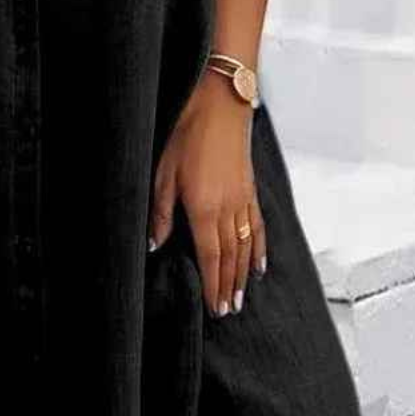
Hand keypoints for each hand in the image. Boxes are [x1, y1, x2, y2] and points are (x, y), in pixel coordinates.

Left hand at [148, 73, 266, 316]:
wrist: (221, 103)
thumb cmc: (189, 133)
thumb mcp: (163, 173)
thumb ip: (160, 213)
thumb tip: (155, 245)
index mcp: (203, 209)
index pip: (209, 258)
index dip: (213, 285)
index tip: (215, 308)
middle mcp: (228, 209)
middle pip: (230, 258)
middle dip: (228, 287)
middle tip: (228, 312)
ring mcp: (243, 200)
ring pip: (245, 247)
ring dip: (243, 275)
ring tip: (241, 298)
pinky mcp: (250, 189)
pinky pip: (258, 227)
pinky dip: (259, 249)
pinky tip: (259, 264)